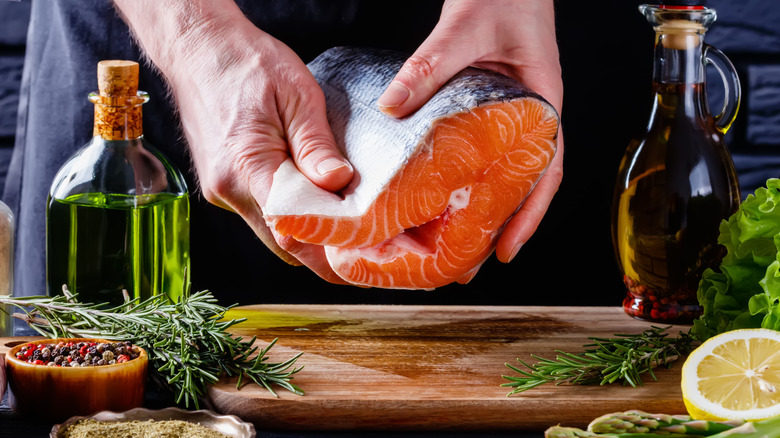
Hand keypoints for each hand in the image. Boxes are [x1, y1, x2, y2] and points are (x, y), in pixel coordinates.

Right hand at [113, 0, 352, 282]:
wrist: (197, 47)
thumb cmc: (246, 63)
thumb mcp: (296, 94)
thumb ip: (315, 145)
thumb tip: (338, 183)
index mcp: (247, 166)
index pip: (291, 230)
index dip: (327, 249)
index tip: (362, 251)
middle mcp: (227, 188)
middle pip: (282, 242)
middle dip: (321, 248)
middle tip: (362, 242)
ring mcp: (220, 190)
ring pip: (271, 231)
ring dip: (304, 231)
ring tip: (342, 217)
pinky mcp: (221, 185)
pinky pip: (260, 212)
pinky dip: (287, 214)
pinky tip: (310, 197)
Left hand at [377, 0, 563, 263]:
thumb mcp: (465, 27)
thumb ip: (430, 65)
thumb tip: (392, 107)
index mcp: (542, 103)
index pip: (545, 170)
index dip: (529, 215)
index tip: (507, 250)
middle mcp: (530, 116)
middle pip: (523, 184)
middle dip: (501, 227)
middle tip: (470, 266)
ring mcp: (511, 114)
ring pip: (504, 172)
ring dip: (484, 209)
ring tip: (453, 245)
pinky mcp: (489, 106)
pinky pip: (483, 150)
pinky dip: (468, 177)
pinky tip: (444, 195)